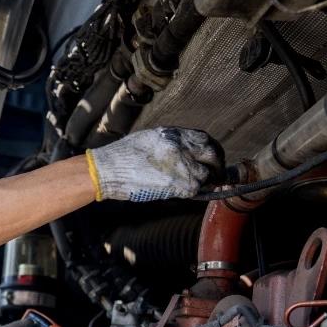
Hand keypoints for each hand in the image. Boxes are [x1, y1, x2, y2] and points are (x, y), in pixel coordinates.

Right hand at [87, 127, 223, 201]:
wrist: (109, 170)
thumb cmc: (124, 155)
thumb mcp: (150, 138)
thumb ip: (171, 141)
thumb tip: (186, 149)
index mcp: (173, 134)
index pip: (205, 139)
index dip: (212, 149)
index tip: (213, 156)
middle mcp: (180, 148)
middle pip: (212, 156)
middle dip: (216, 166)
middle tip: (215, 173)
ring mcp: (180, 166)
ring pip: (205, 175)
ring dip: (202, 181)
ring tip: (192, 183)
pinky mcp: (176, 185)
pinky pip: (194, 189)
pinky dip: (191, 191)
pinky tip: (181, 190)